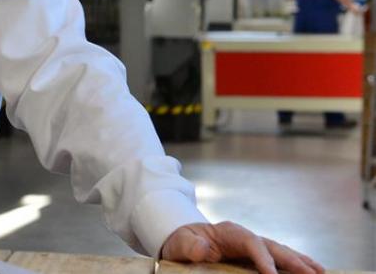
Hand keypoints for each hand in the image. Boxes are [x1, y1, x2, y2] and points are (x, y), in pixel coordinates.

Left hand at [162, 222, 323, 273]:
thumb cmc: (182, 242)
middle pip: (272, 246)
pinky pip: (278, 259)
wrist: (184, 241)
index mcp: (229, 231)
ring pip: (280, 251)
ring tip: (321, 272)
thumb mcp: (181, 244)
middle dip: (292, 260)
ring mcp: (252, 245)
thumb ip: (190, 246)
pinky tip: (310, 271)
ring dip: (300, 261)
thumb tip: (203, 249)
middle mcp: (245, 236)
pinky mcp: (255, 256)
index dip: (263, 258)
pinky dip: (294, 263)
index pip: (251, 242)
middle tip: (311, 273)